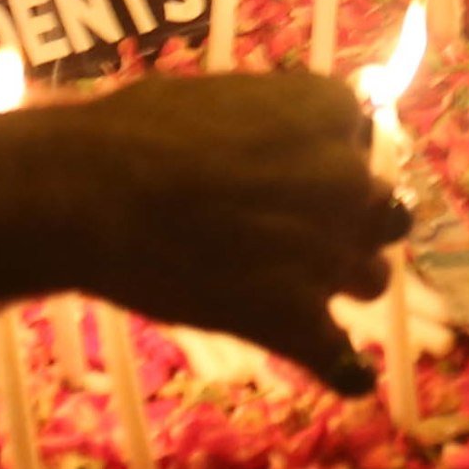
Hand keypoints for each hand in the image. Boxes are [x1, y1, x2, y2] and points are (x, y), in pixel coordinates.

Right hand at [0, 71, 405, 394]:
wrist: (93, 193)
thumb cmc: (136, 131)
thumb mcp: (220, 94)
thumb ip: (272, 120)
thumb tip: (275, 139)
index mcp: (329, 114)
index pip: (356, 134)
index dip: (320, 154)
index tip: (282, 166)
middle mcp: (347, 182)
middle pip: (375, 207)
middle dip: (341, 219)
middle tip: (288, 227)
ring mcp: (327, 255)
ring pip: (373, 276)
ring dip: (344, 281)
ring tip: (297, 287)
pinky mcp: (296, 322)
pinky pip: (345, 359)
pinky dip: (347, 369)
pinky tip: (347, 375)